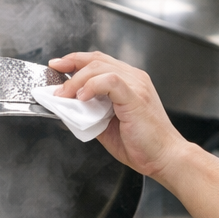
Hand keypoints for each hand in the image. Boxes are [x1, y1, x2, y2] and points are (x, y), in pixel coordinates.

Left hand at [48, 52, 188, 177]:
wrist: (164, 158)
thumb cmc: (141, 146)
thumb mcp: (107, 128)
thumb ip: (90, 114)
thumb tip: (69, 110)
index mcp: (128, 83)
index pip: (99, 62)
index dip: (76, 61)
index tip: (58, 66)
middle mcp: (134, 79)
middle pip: (97, 60)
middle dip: (71, 63)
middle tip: (54, 74)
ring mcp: (136, 85)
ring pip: (100, 67)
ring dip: (77, 79)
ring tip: (64, 95)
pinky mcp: (136, 96)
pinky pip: (110, 81)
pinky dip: (92, 86)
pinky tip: (82, 97)